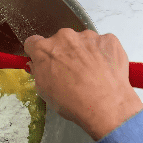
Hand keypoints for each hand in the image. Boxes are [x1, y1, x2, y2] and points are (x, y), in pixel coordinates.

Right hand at [24, 29, 142, 140]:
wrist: (105, 105)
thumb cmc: (72, 102)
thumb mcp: (44, 91)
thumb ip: (39, 72)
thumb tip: (39, 66)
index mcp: (44, 49)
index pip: (33, 43)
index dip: (38, 53)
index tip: (44, 61)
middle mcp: (64, 37)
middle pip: (60, 41)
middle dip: (64, 53)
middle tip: (71, 72)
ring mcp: (88, 36)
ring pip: (82, 42)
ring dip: (84, 53)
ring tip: (91, 74)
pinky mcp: (108, 40)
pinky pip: (102, 44)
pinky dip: (102, 54)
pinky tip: (104, 70)